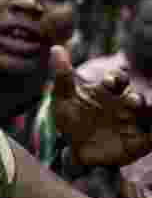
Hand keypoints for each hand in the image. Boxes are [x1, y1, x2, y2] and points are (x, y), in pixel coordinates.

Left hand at [51, 46, 151, 167]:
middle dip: (135, 98)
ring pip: (148, 115)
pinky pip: (151, 138)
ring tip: (143, 111)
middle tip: (132, 102)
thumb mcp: (62, 98)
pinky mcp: (138, 143)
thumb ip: (62, 75)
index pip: (118, 79)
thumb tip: (56, 48)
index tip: (108, 83)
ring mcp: (132, 123)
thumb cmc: (69, 119)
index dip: (116, 78)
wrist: (71, 149)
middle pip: (136, 97)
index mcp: (108, 91)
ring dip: (150, 113)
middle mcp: (123, 104)